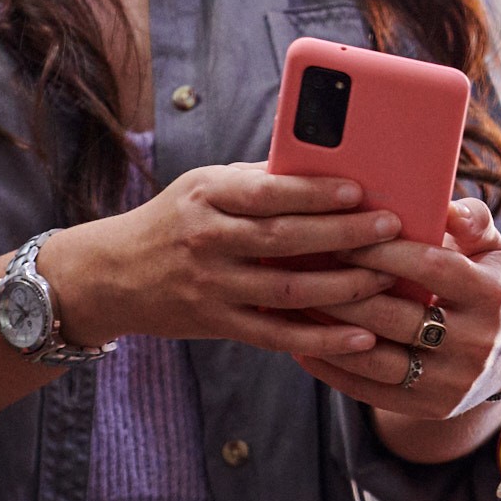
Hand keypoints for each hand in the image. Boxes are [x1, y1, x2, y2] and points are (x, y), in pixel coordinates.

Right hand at [39, 165, 397, 356]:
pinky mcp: (217, 324)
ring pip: (288, 290)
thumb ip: (257, 178)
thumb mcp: (203, 184)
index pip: (269, 192)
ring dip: (343, 287)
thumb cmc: (172, 218)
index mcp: (209, 196)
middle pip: (285, 239)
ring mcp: (212, 287)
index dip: (315, 191)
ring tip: (386, 277)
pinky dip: (321, 338)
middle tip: (390, 228)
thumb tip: (322, 163)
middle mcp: (209, 241)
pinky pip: (277, 335)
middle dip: (343, 235)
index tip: (358, 190)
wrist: (110, 275)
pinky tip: (360, 336)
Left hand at [290, 198, 500, 420]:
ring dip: (331, 333)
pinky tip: (304, 343)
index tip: (343, 237)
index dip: (384, 253)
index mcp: (491, 295)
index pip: (431, 268)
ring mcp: (452, 382)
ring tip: (298, 305)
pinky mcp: (430, 408)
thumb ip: (472, 221)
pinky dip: (333, 368)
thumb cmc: (486, 285)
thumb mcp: (491, 249)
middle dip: (347, 292)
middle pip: (398, 317)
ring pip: (378, 359)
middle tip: (307, 268)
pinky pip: (370, 390)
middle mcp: (476, 343)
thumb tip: (446, 209)